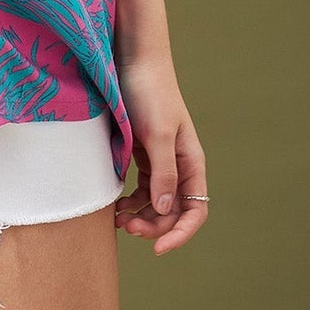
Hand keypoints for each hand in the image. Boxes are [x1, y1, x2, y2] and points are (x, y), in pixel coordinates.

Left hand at [114, 52, 208, 254]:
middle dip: (152, 226)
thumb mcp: (158, 134)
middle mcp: (179, 166)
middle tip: (125, 227)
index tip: (156, 248)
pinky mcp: (141, 154)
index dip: (180, 233)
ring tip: (117, 219)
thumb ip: (164, 173)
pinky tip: (115, 204)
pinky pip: (140, 189)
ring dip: (140, 217)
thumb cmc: (149, 94)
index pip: (195, 210)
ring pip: (155, 203)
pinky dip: (130, 201)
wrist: (131, 62)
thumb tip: (167, 209)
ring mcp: (160, 161)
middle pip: (172, 211)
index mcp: (191, 163)